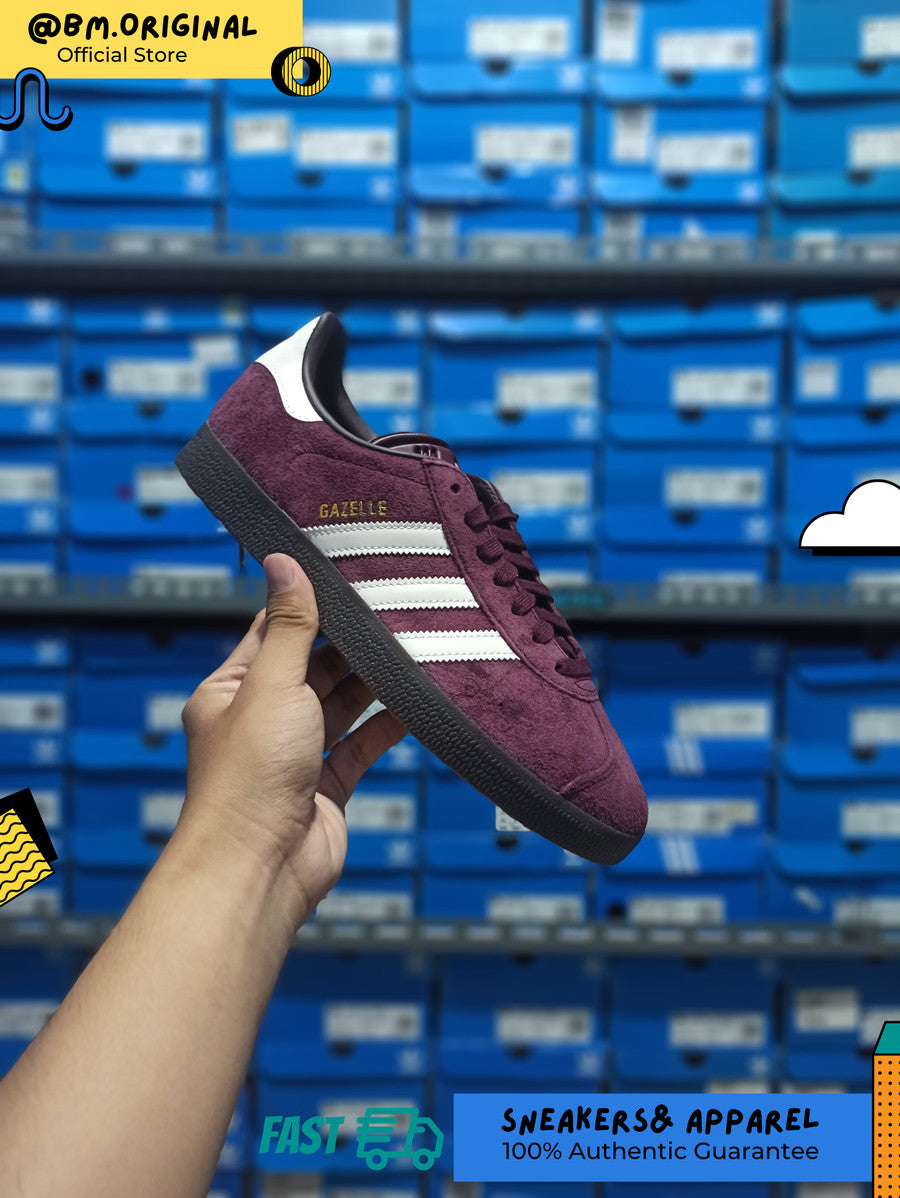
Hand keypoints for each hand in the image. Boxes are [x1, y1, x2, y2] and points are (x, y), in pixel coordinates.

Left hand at [178, 553, 405, 929]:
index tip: (348, 575)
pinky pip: (360, 745)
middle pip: (313, 667)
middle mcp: (261, 719)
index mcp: (230, 691)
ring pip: (340, 705)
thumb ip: (290, 626)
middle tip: (394, 610)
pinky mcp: (326, 786)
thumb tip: (284, 562)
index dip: (308, 603)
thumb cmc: (248, 780)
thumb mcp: (271, 685)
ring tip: (410, 648)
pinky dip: (385, 725)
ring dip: (372, 682)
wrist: (259, 870)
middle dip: (351, 644)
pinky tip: (412, 703)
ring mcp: (294, 755)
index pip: (272, 631)